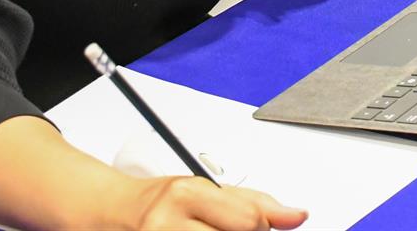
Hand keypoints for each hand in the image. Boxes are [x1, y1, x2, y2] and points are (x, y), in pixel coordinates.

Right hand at [120, 175, 306, 229]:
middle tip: (233, 230)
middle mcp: (168, 223)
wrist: (118, 212)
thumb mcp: (208, 190)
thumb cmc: (165, 200)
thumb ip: (257, 203)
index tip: (257, 225)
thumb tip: (298, 216)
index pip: (248, 220)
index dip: (261, 227)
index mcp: (187, 193)